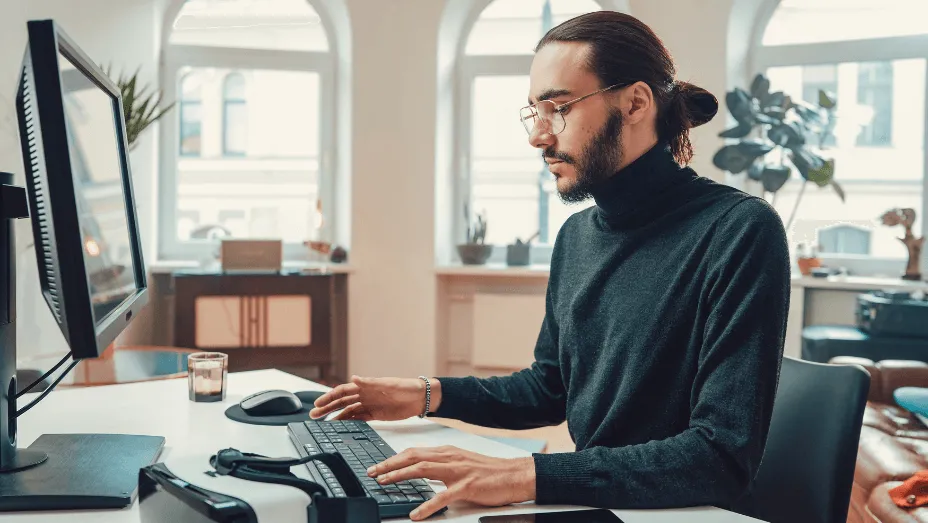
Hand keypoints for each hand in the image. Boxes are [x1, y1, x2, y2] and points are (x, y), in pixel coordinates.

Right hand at [309, 375, 438, 420]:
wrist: (420, 398)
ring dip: (335, 417)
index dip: (329, 397)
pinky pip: (357, 419)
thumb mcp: (388, 385)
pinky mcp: (375, 415)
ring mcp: (369, 405)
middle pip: (341, 402)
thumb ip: (370, 383)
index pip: (342, 391)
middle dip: (327, 408)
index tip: (318, 404)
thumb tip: (354, 378)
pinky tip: (340, 427)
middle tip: (313, 415)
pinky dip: (348, 422)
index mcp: (365, 386)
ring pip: (347, 411)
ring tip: (322, 424)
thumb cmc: (405, 387)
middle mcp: (364, 395)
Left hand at [367, 445, 535, 519]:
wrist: (515, 474)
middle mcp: (450, 457)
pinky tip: (416, 514)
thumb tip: (420, 471)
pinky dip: (427, 506)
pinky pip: (443, 497)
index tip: (378, 465)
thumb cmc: (489, 472)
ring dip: (400, 475)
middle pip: (413, 457)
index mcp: (447, 452)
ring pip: (422, 469)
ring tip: (384, 483)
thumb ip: (442, 466)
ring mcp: (458, 471)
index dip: (393, 458)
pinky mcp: (467, 486)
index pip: (414, 452)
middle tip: (372, 472)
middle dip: (389, 464)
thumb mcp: (461, 464)